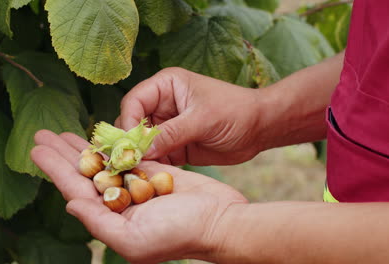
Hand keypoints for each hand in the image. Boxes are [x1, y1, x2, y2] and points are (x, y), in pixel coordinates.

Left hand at [31, 130, 247, 262]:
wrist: (221, 220)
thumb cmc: (180, 234)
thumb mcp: (134, 238)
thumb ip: (99, 222)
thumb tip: (69, 205)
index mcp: (111, 220)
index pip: (75, 190)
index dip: (54, 169)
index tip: (35, 149)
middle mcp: (120, 203)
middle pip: (84, 173)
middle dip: (61, 154)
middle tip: (41, 133)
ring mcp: (137, 186)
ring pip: (102, 162)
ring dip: (82, 146)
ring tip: (62, 131)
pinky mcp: (153, 172)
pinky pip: (126, 156)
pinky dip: (110, 144)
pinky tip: (97, 135)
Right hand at [116, 67, 263, 165]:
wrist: (260, 128)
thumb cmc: (235, 112)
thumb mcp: (202, 119)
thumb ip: (171, 133)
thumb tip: (141, 150)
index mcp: (166, 86)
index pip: (134, 101)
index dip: (128, 122)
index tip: (128, 145)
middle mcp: (162, 105)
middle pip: (133, 123)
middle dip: (130, 143)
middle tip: (129, 162)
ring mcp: (167, 127)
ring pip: (141, 143)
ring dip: (140, 157)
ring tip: (139, 172)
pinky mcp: (174, 146)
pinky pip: (156, 157)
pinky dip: (153, 166)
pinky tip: (153, 176)